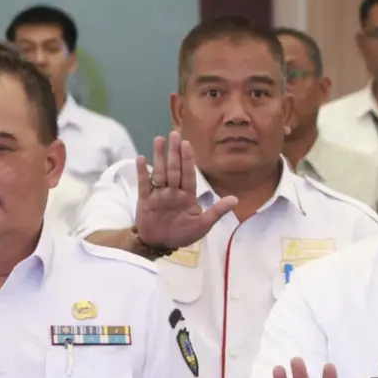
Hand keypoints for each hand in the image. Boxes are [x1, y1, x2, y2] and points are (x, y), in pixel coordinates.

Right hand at [134, 135, 235, 253]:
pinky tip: (141, 158)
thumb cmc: (183, 234)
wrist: (160, 243)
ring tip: (159, 140)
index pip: (188, 174)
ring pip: (159, 172)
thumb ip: (217, 211)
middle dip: (174, 152)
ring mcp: (158, 195)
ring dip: (159, 157)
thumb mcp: (203, 225)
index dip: (188, 160)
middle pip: (174, 169)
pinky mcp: (145, 200)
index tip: (187, 144)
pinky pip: (144, 184)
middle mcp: (173, 192)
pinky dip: (142, 172)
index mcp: (187, 196)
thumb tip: (236, 199)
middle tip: (174, 133)